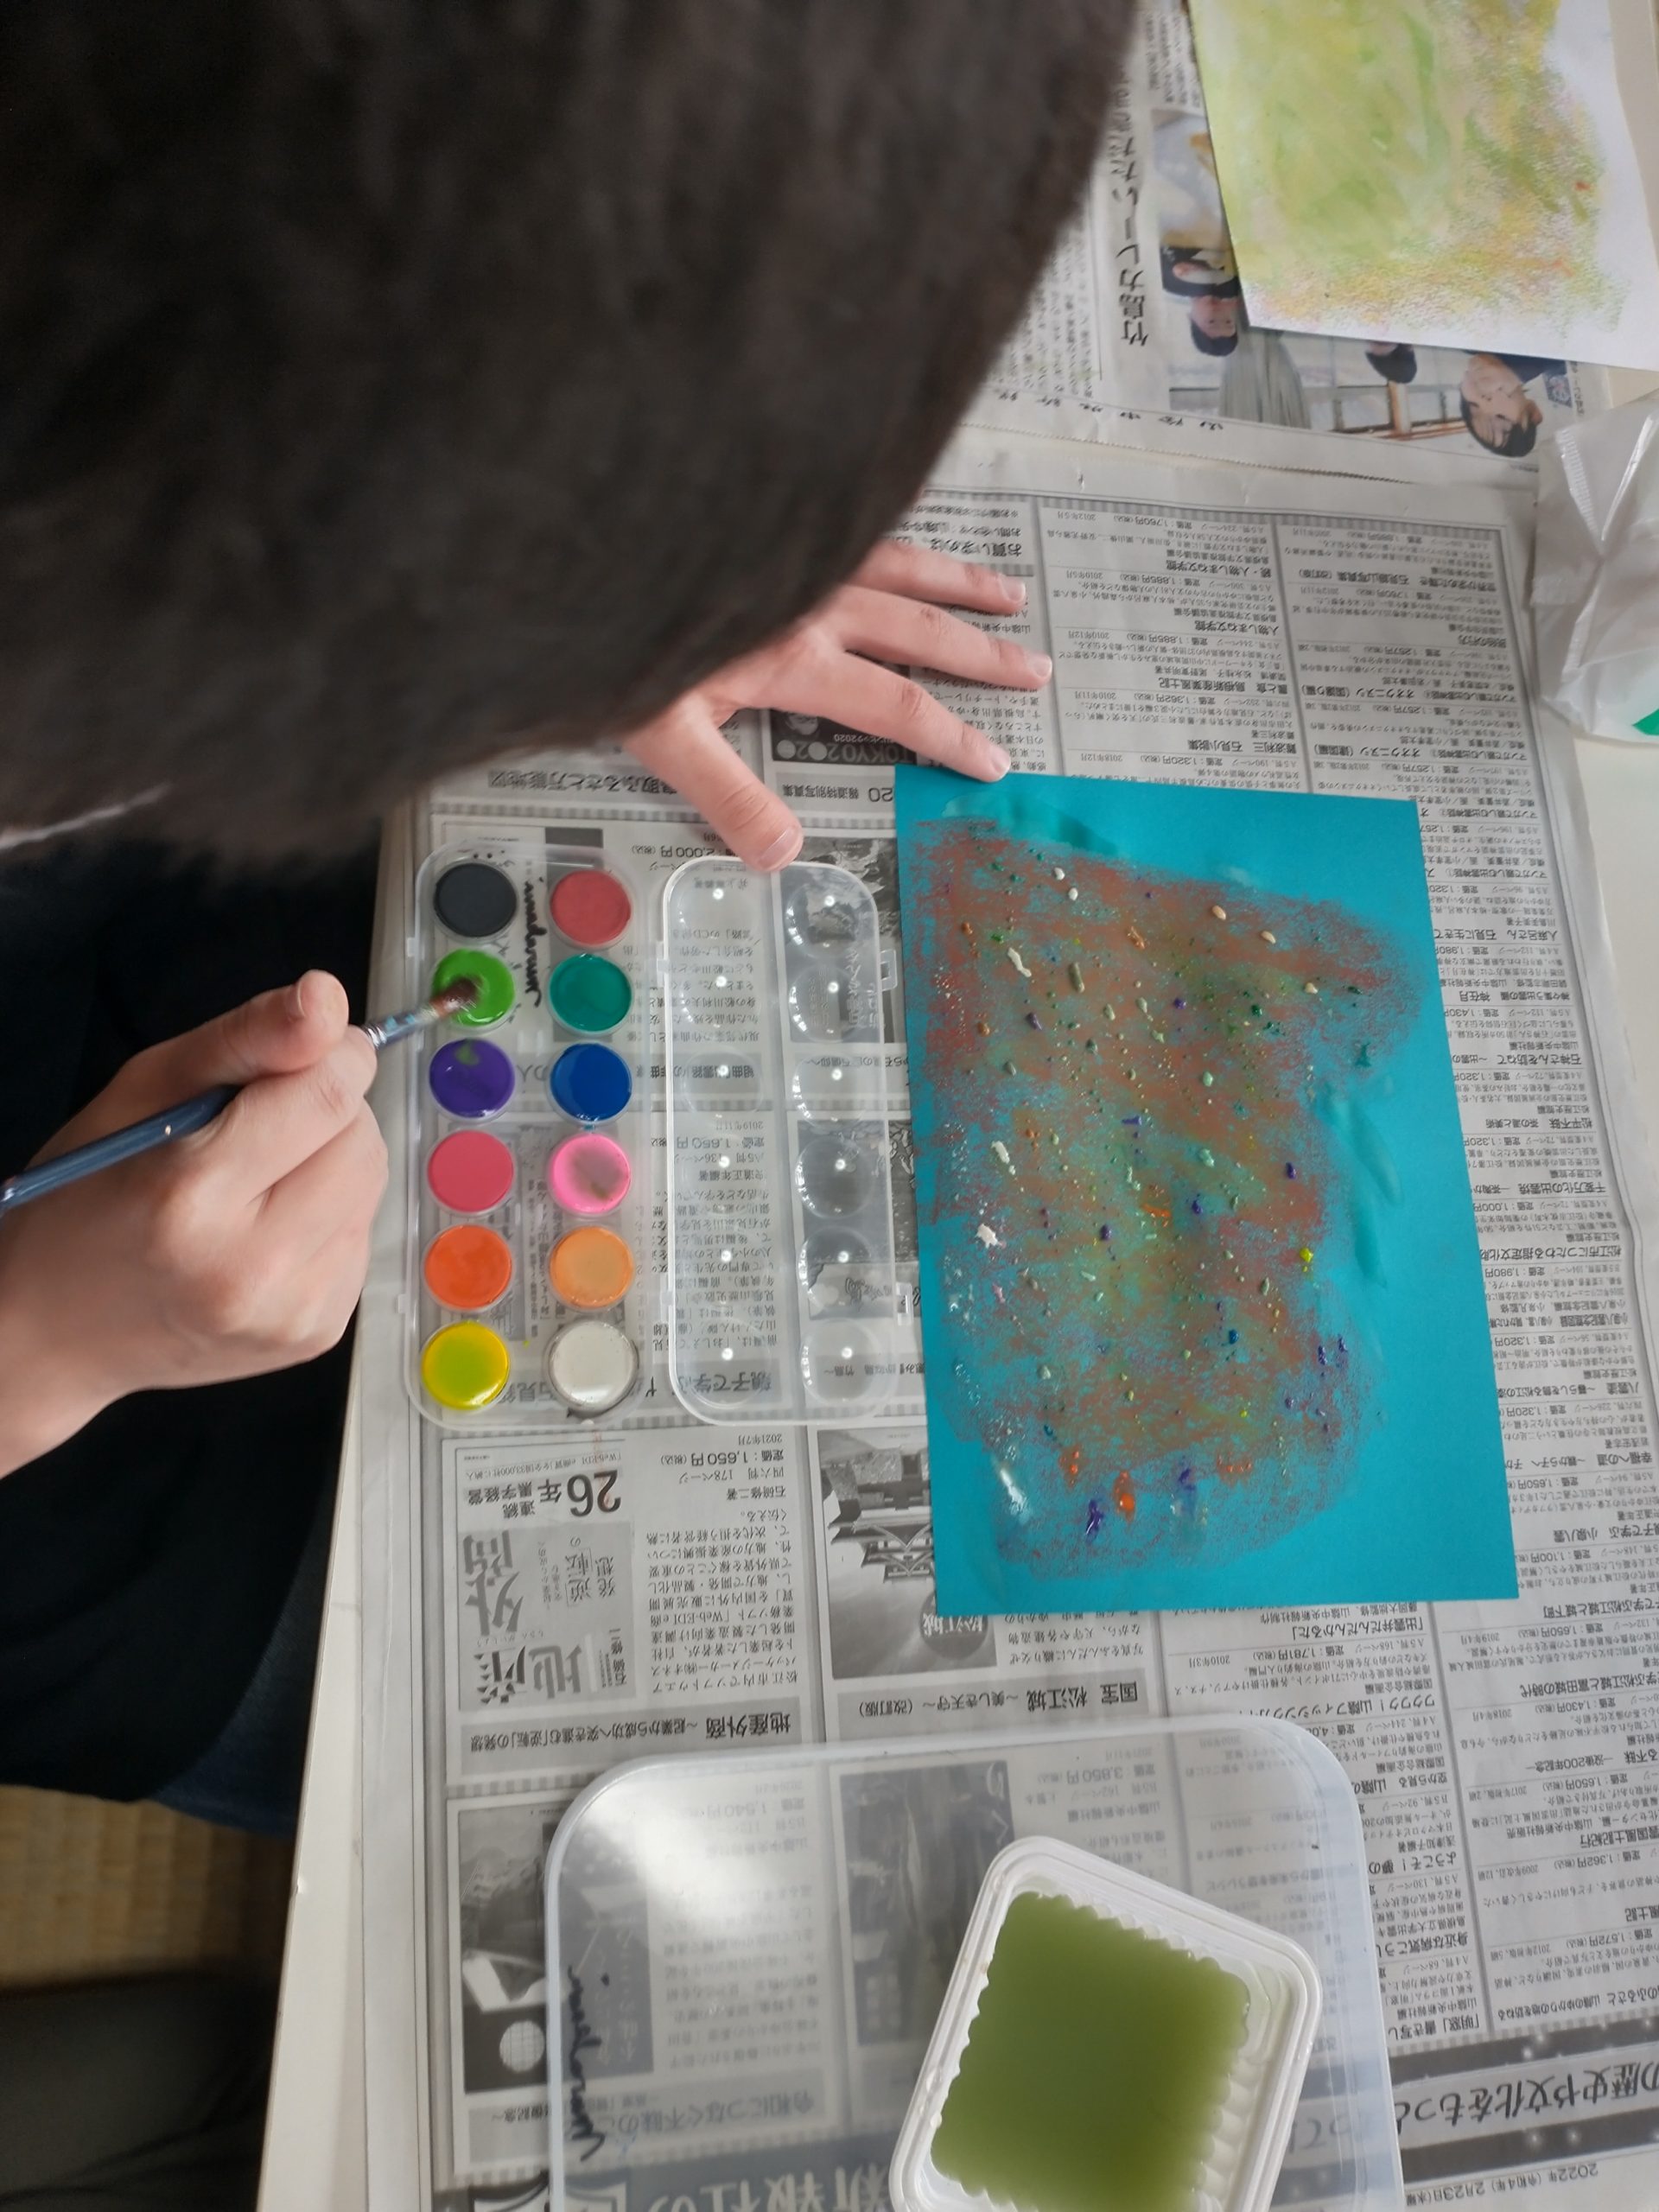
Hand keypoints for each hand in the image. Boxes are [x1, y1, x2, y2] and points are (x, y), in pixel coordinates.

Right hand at [0, 972, 386, 1476]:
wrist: (56, 1330)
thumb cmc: (88, 1196)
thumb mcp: (144, 1092)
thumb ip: (245, 1038)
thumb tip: (328, 998)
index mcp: (193, 1194)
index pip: (328, 1097)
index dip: (334, 1056)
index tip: (306, 1050)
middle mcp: (250, 1266)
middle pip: (362, 1142)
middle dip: (327, 1111)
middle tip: (260, 1125)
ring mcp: (289, 1311)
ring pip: (371, 1187)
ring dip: (331, 1163)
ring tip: (259, 1179)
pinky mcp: (316, 1334)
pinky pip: (360, 1238)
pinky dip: (328, 1217)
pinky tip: (268, 1228)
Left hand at [623, 541, 1047, 866]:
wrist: (583, 535)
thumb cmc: (610, 633)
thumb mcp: (662, 732)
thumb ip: (727, 793)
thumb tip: (783, 852)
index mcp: (795, 656)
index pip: (897, 704)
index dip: (951, 736)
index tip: (993, 760)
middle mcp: (811, 599)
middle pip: (919, 628)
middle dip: (982, 654)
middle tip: (1035, 670)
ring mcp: (797, 553)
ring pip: (900, 565)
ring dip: (959, 583)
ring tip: (1010, 595)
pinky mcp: (772, 521)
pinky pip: (856, 523)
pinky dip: (896, 529)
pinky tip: (907, 529)